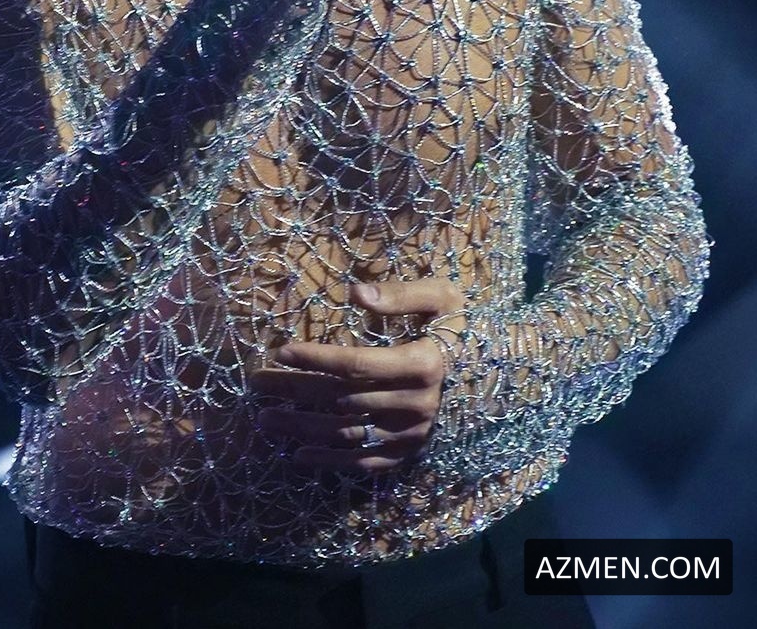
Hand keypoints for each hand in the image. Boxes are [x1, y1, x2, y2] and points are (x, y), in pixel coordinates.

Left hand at [247, 276, 466, 473]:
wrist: (500, 372)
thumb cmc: (463, 327)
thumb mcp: (442, 298)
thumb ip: (401, 294)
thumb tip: (356, 293)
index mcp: (423, 364)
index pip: (356, 364)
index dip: (316, 358)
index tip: (280, 350)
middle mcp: (416, 404)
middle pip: (342, 399)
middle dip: (295, 392)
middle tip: (256, 384)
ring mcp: (412, 433)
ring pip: (347, 434)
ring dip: (302, 430)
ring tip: (265, 421)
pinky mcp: (410, 452)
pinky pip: (366, 461)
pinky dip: (331, 461)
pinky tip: (299, 456)